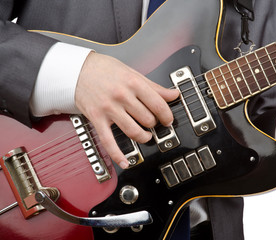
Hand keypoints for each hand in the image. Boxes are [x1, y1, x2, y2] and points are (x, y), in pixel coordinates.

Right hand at [75, 52, 178, 167]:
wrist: (76, 70)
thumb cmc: (105, 70)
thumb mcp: (132, 73)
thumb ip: (154, 87)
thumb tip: (173, 94)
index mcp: (133, 83)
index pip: (158, 104)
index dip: (167, 115)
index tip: (168, 120)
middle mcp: (122, 96)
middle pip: (147, 119)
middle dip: (153, 124)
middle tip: (153, 123)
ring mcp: (109, 109)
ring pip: (133, 131)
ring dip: (143, 137)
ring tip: (145, 136)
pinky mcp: (97, 119)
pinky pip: (108, 141)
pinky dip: (117, 155)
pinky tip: (125, 162)